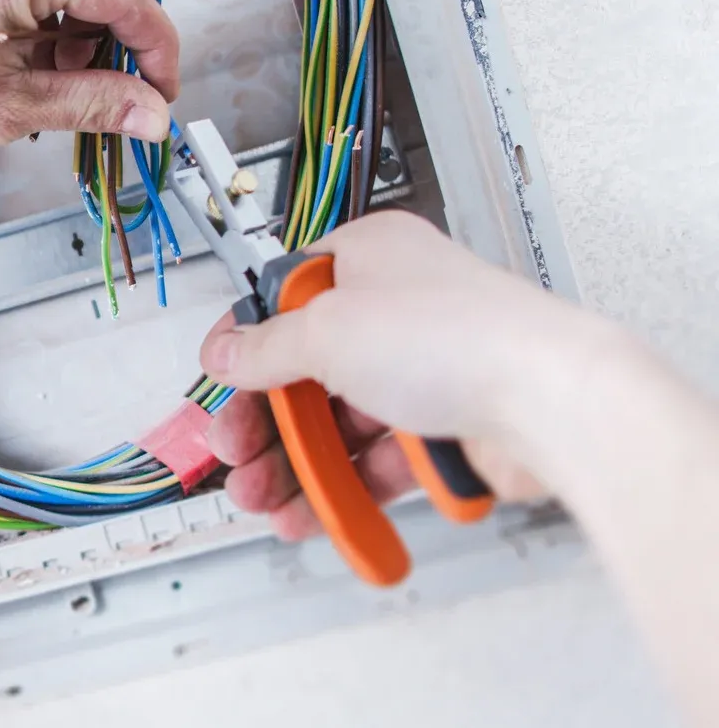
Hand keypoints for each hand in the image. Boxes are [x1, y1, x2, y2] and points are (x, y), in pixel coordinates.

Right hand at [200, 211, 614, 538]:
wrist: (551, 401)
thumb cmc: (461, 335)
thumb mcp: (329, 330)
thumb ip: (266, 346)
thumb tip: (227, 351)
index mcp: (369, 258)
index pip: (286, 296)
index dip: (247, 340)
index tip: (219, 379)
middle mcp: (397, 309)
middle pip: (308, 367)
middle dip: (264, 418)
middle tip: (235, 454)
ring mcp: (424, 369)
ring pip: (341, 421)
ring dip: (296, 462)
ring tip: (265, 499)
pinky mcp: (446, 427)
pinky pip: (379, 459)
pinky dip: (344, 487)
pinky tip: (314, 512)